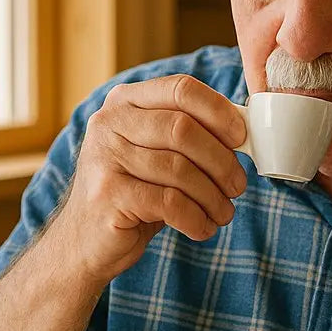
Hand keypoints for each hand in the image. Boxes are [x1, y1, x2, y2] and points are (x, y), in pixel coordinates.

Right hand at [54, 74, 248, 284]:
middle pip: (184, 130)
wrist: (88, 240)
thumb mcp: (159, 155)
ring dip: (213, 197)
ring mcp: (104, 157)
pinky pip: (170, 202)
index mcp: (126, 102)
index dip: (219, 111)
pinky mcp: (108, 194)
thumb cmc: (136, 193)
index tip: (241, 138)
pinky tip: (202, 228)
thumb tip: (244, 133)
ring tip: (222, 213)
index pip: (181, 89)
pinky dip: (196, 218)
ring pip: (180, 170)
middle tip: (238, 186)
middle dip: (221, 162)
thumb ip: (190, 136)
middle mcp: (109, 122)